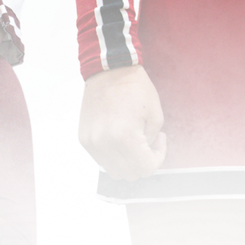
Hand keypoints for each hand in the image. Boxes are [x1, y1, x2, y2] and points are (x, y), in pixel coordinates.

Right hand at [80, 63, 167, 178]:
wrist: (109, 70)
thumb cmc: (136, 88)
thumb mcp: (155, 114)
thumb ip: (152, 142)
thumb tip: (145, 156)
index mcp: (125, 137)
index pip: (145, 168)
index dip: (158, 159)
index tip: (160, 142)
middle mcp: (105, 143)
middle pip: (129, 174)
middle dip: (143, 162)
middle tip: (149, 142)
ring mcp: (92, 142)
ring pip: (113, 170)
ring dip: (127, 161)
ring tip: (134, 141)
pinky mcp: (84, 139)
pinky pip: (101, 159)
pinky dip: (113, 155)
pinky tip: (121, 137)